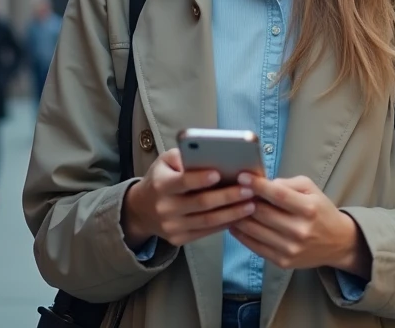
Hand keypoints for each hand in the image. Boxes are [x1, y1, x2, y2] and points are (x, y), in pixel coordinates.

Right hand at [122, 148, 255, 248]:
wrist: (141, 210)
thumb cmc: (161, 178)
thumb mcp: (165, 162)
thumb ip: (185, 156)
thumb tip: (211, 154)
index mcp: (161, 185)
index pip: (182, 181)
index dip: (200, 178)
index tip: (219, 173)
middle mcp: (165, 208)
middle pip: (201, 203)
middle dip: (228, 196)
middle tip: (249, 189)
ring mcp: (172, 226)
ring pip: (207, 220)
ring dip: (233, 213)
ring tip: (252, 204)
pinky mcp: (179, 239)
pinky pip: (206, 232)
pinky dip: (225, 223)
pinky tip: (240, 215)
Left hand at [228, 173, 370, 275]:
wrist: (337, 242)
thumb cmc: (320, 210)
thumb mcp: (310, 189)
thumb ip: (287, 183)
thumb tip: (262, 184)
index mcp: (308, 208)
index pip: (278, 195)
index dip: (257, 185)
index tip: (241, 176)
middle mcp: (300, 230)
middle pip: (262, 213)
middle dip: (244, 200)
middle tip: (233, 191)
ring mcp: (290, 249)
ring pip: (254, 230)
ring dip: (238, 217)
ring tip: (230, 206)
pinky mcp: (283, 262)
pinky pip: (255, 247)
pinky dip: (241, 235)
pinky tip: (235, 224)